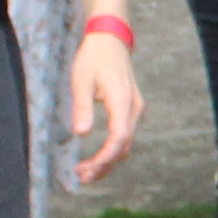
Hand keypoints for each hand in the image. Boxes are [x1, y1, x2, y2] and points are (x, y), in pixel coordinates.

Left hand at [67, 28, 142, 184]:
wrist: (111, 40)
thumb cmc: (94, 57)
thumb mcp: (81, 79)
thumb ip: (82, 106)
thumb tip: (81, 134)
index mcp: (122, 100)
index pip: (118, 137)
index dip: (104, 158)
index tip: (88, 170)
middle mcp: (134, 108)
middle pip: (123, 145)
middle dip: (104, 165)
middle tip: (82, 177)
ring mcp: (135, 109)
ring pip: (125, 143)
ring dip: (108, 161)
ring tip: (86, 173)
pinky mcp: (131, 110)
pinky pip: (125, 136)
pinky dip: (112, 151)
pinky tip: (97, 159)